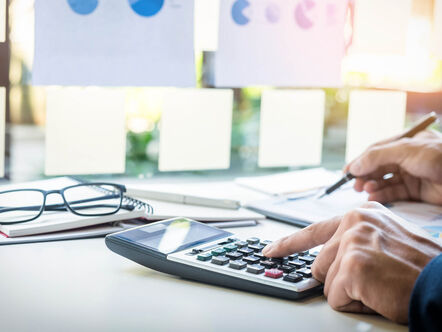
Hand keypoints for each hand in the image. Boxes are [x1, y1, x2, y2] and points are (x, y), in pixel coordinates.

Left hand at [262, 202, 441, 322]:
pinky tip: (377, 293)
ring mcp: (351, 242)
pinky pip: (334, 297)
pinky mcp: (352, 265)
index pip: (314, 230)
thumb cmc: (418, 268)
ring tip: (379, 284)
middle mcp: (353, 222)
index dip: (289, 244)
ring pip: (326, 282)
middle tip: (374, 278)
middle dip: (341, 278)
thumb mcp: (385, 240)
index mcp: (360, 214)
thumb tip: (325, 260)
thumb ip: (353, 241)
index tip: (271, 251)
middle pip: (320, 263)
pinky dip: (354, 303)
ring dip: (349, 291)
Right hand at [345, 131, 441, 204]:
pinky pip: (394, 193)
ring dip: (372, 186)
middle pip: (378, 167)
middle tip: (354, 185)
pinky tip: (374, 197)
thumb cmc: (438, 158)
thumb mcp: (405, 150)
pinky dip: (382, 195)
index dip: (360, 161)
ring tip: (366, 190)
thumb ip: (377, 156)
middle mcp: (407, 158)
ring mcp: (411, 175)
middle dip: (365, 175)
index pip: (376, 150)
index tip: (347, 172)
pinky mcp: (416, 192)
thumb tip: (354, 166)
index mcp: (405, 142)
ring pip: (384, 181)